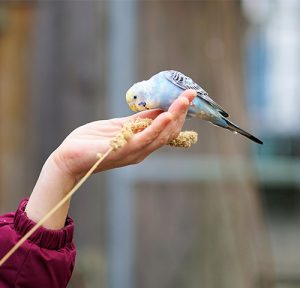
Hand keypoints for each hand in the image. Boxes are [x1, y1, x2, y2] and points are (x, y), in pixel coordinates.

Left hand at [52, 89, 196, 180]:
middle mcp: (142, 149)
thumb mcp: (118, 127)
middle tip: (191, 95)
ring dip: (173, 117)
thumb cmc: (92, 142)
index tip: (187, 96)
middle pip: (167, 131)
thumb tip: (157, 109)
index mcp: (141, 143)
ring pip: (160, 135)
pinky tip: (166, 116)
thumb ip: (138, 121)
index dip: (177, 113)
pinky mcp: (122, 150)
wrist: (68, 158)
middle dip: (180, 112)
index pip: (165, 128)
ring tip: (183, 101)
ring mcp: (134, 151)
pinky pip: (144, 139)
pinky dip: (156, 127)